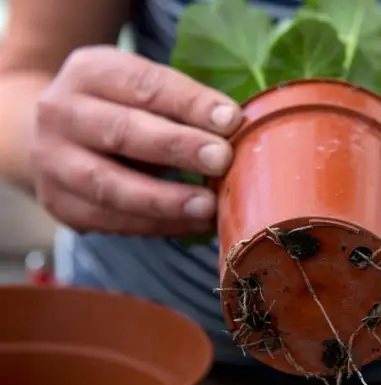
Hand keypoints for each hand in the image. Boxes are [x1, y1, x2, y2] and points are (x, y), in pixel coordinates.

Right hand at [31, 46, 242, 235]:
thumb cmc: (119, 108)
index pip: (143, 85)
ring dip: (164, 200)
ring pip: (109, 185)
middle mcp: (62, 113)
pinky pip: (110, 220)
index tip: (231, 120)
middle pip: (121, 132)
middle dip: (177, 147)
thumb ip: (181, 105)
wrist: (56, 134)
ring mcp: (53, 162)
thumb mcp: (142, 89)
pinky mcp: (60, 203)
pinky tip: (191, 224)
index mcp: (90, 72)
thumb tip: (234, 129)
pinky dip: (156, 225)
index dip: (189, 103)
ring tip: (207, 206)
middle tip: (221, 160)